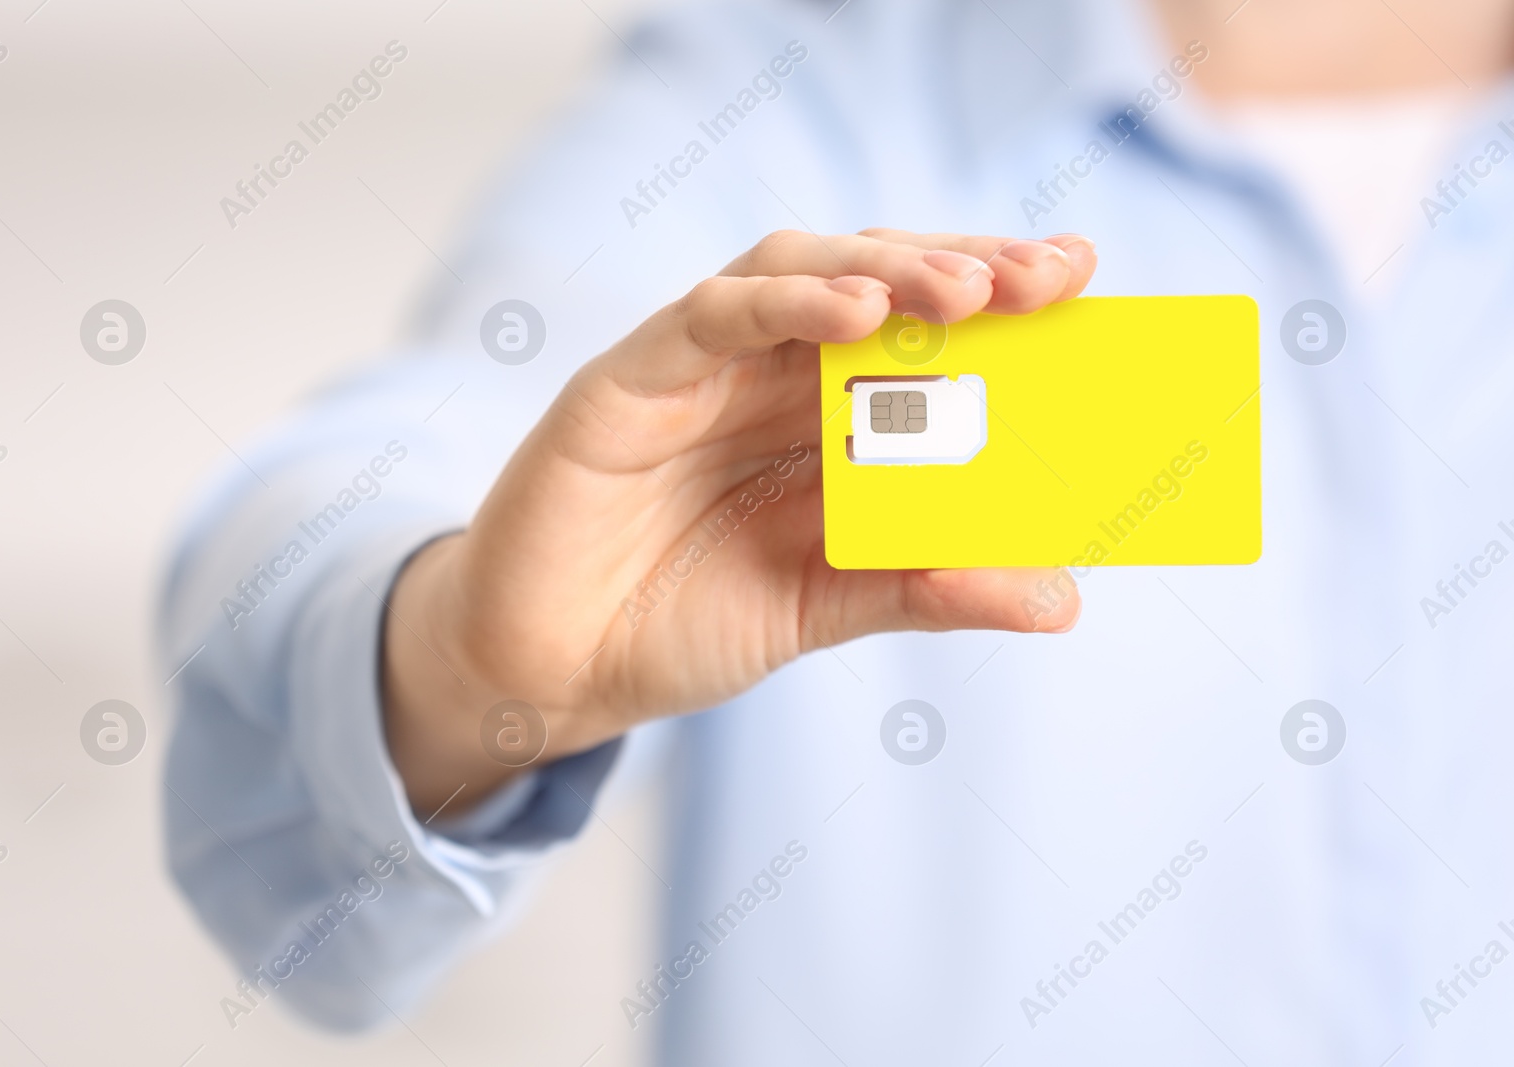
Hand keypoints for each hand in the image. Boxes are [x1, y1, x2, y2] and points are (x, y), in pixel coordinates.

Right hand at [383, 229, 1096, 815]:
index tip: (1084, 287)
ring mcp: (697, 369)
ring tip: (970, 292)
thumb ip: (927, 586)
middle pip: (872, 283)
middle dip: (964, 269)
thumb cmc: (678, 622)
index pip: (918, 333)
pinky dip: (784, 303)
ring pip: (796, 274)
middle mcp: (764, 376)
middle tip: (1051, 277)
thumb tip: (1062, 598)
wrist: (550, 671)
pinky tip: (855, 311)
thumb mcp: (824, 606)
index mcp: (816, 419)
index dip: (999, 302)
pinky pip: (708, 319)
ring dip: (886, 270)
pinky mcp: (628, 381)